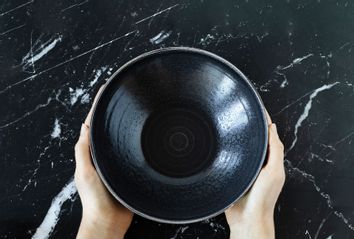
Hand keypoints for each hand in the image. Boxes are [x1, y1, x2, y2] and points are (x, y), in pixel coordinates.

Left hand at [75, 86, 133, 238]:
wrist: (110, 220)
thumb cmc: (95, 199)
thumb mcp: (84, 172)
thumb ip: (83, 150)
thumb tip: (85, 125)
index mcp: (91, 152)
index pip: (94, 124)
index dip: (98, 106)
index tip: (105, 89)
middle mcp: (105, 154)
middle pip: (110, 127)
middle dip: (116, 110)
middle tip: (126, 93)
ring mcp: (118, 161)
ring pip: (124, 137)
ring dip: (129, 124)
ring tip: (138, 107)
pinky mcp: (130, 168)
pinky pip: (135, 150)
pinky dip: (140, 140)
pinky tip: (148, 133)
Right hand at [225, 111, 284, 238]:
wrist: (247, 218)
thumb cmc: (263, 198)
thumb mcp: (274, 171)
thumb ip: (275, 150)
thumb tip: (273, 128)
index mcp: (270, 161)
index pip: (268, 136)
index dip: (264, 121)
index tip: (257, 107)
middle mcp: (258, 163)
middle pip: (254, 140)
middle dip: (249, 126)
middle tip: (240, 111)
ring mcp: (245, 168)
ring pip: (241, 147)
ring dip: (236, 137)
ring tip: (230, 122)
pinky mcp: (233, 173)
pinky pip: (230, 157)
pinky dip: (227, 149)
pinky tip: (220, 143)